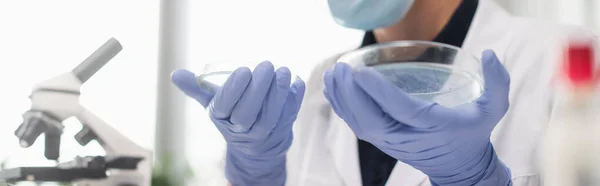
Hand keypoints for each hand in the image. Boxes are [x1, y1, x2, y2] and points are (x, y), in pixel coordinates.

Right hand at [172, 61, 305, 185]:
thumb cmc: (233, 115)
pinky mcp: (282, 130)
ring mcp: (262, 133)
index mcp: (221, 118)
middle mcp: (240, 129)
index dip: (234, 89)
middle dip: (259, 88)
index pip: (225, 105)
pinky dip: (294, 99)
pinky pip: (289, 115)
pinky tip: (296, 82)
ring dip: (278, 93)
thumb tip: (175, 74)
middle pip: (249, 112)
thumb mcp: (213, 103)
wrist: (255, 146)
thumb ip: (197, 88)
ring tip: (284, 71)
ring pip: (270, 116)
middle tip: (267, 65)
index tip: (244, 70)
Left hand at [323, 50, 511, 185]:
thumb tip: (490, 55)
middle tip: (341, 68)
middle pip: (371, 119)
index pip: (400, 110)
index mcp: (432, 127)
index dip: (378, 92)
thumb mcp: (493, 110)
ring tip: (332, 73)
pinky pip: (358, 125)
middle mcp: (407, 138)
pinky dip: (342, 107)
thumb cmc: (473, 134)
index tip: (361, 72)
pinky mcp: (382, 142)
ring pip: (360, 123)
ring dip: (342, 99)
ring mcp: (391, 142)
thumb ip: (497, 82)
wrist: (460, 168)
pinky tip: (333, 87)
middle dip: (351, 94)